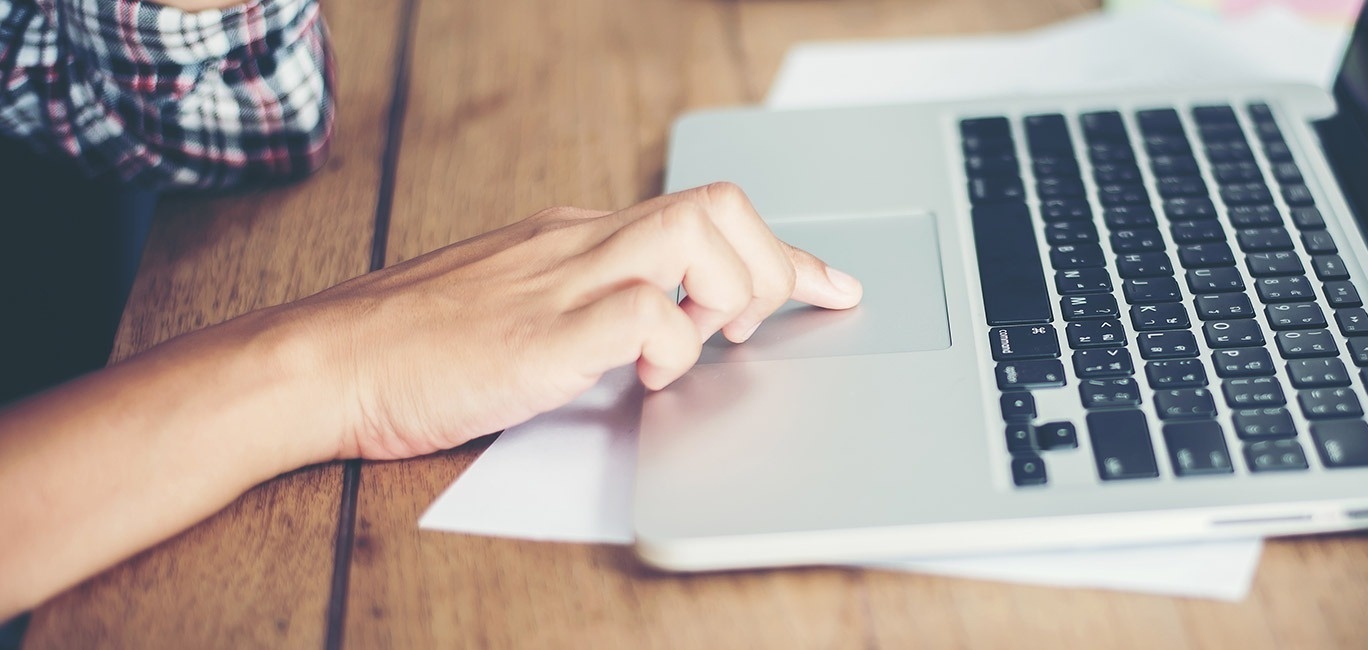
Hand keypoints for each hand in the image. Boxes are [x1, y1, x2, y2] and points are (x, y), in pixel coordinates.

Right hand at [282, 182, 861, 459]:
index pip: (705, 213)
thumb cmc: (416, 346)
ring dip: (723, 295)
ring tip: (692, 346)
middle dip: (763, 267)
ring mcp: (566, 280)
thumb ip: (591, 307)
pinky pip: (648, 314)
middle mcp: (582, 242)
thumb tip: (659, 332)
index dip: (784, 252)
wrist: (329, 361)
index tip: (830, 285)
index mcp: (578, 236)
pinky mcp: (548, 331)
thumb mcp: (521, 308)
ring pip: (697, 236)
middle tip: (739, 330)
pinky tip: (640, 378)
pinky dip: (669, 349)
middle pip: (719, 204)